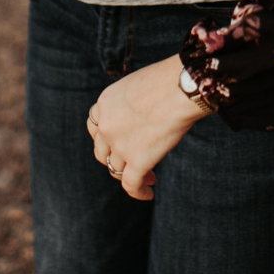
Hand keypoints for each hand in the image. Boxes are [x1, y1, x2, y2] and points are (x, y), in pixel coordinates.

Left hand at [86, 55, 210, 200]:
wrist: (178, 88)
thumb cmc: (167, 80)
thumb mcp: (137, 85)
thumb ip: (131, 102)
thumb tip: (143, 113)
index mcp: (104, 104)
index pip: (95, 127)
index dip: (105, 138)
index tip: (118, 142)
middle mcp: (106, 126)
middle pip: (102, 152)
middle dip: (114, 158)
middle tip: (131, 160)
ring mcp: (119, 145)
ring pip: (116, 169)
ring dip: (129, 175)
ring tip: (148, 177)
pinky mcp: (137, 160)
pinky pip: (131, 184)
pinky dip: (139, 191)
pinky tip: (148, 193)